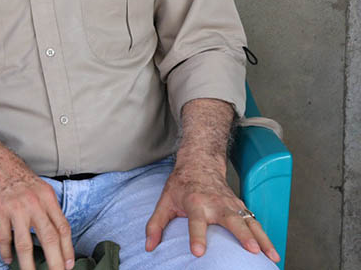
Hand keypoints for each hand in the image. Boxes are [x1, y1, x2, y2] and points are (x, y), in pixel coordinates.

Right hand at [0, 148, 74, 269]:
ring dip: (28, 264)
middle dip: (55, 262)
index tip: (69, 265)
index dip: (67, 249)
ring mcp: (16, 207)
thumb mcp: (37, 186)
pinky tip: (8, 259)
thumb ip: (45, 206)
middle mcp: (34, 202)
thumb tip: (54, 231)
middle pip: (49, 238)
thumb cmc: (12, 172)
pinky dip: (6, 251)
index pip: (62, 227)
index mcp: (47, 196)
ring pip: (25, 244)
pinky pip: (5, 238)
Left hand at [145, 157, 278, 263]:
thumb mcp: (164, 201)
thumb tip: (148, 247)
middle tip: (250, 250)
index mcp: (195, 203)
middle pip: (231, 219)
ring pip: (250, 222)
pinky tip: (273, 253)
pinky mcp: (241, 207)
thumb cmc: (181, 185)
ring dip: (262, 239)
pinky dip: (266, 237)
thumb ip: (155, 225)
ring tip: (271, 257)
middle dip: (242, 235)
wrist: (200, 163)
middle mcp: (216, 204)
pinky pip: (256, 223)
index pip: (196, 221)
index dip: (197, 236)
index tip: (198, 252)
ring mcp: (232, 205)